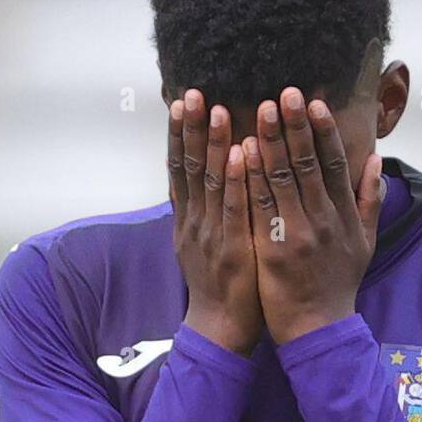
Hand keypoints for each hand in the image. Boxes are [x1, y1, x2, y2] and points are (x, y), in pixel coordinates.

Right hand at [168, 89, 261, 355]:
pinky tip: (241, 153)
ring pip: (211, 182)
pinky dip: (236, 180)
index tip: (181, 100)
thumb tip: (196, 181)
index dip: (180, 134)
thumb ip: (200, 211)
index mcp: (188, 219)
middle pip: (190, 167)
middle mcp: (194, 222)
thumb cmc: (219, 286)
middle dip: (191, 128)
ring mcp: (212, 235)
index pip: (180, 168)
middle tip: (192, 92)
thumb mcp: (200, 245)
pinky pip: (234, 209)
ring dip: (214, 144)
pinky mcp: (233, 249)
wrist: (220, 329)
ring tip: (215, 109)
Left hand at [242, 89, 382, 345]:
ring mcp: (297, 235)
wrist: (318, 329)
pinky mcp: (273, 250)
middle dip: (295, 126)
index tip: (315, 103)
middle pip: (308, 165)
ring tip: (260, 110)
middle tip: (283, 92)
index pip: (336, 164)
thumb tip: (376, 161)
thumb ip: (370, 201)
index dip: (325, 132)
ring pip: (282, 180)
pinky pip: (260, 207)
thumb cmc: (338, 285)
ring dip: (270, 142)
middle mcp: (323, 221)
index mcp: (344, 216)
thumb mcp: (365, 243)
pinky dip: (252, 178)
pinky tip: (242, 152)